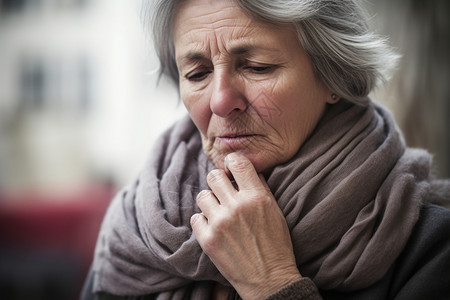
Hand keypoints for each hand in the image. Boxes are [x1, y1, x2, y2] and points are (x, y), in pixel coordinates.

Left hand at [191, 152, 301, 299]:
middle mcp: (237, 206)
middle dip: (218, 181)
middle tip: (223, 191)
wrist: (270, 280)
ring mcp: (220, 223)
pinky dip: (203, 221)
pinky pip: (195, 218)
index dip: (232, 162)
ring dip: (210, 201)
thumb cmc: (276, 245)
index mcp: (256, 197)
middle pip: (214, 176)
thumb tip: (246, 171)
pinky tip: (214, 228)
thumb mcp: (275, 212)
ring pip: (202, 195)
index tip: (231, 168)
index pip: (237, 163)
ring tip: (219, 212)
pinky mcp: (207, 239)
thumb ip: (260, 188)